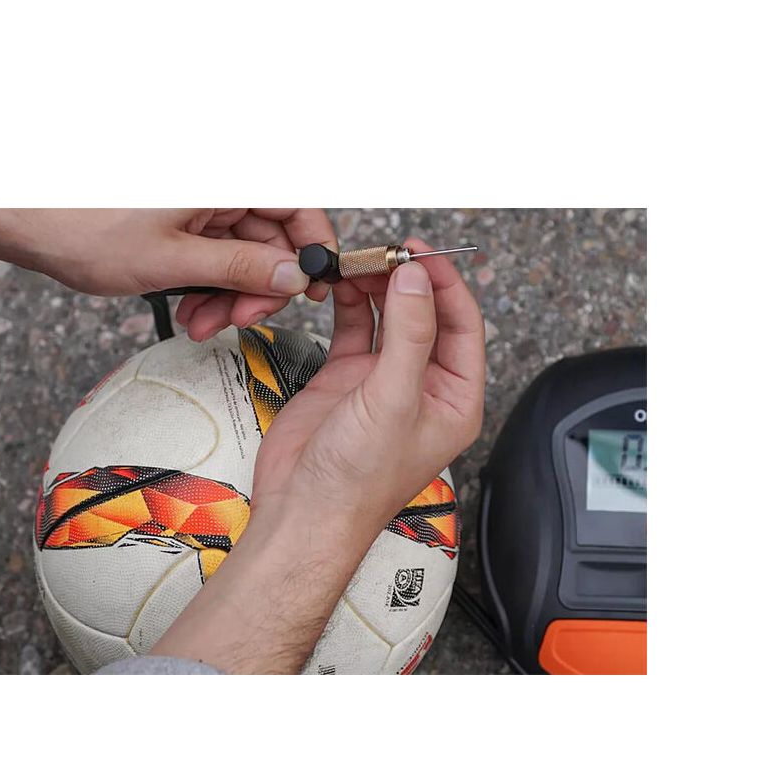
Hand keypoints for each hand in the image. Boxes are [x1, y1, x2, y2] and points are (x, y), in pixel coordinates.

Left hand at [0, 208, 337, 335]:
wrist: (24, 221)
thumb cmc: (85, 228)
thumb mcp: (172, 261)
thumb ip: (241, 269)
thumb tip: (295, 275)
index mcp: (222, 178)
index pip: (296, 204)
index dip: (312, 248)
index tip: (313, 288)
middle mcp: (215, 185)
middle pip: (271, 236)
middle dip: (259, 286)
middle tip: (239, 321)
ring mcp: (196, 203)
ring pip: (241, 252)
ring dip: (230, 294)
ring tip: (199, 323)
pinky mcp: (178, 219)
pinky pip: (212, 254)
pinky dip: (207, 286)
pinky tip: (189, 310)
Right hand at [151, 241, 483, 671]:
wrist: (301, 513)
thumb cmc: (356, 482)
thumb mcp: (392, 400)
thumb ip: (408, 335)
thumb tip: (416, 281)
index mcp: (455, 398)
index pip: (462, 325)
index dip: (443, 284)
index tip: (419, 253)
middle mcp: (423, 387)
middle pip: (425, 314)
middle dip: (406, 280)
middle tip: (383, 251)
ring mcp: (383, 381)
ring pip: (388, 317)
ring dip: (376, 287)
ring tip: (359, 262)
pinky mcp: (346, 379)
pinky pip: (354, 328)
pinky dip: (348, 304)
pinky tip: (340, 284)